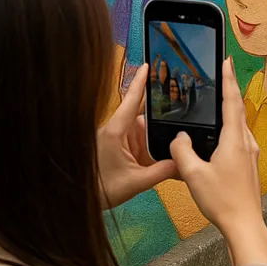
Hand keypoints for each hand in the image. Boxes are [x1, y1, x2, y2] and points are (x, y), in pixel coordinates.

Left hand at [97, 66, 177, 207]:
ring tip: (181, 142)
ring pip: (145, 132)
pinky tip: (168, 156)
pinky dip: (153, 148)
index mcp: (116, 131)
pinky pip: (140, 144)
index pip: (131, 101)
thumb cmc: (101, 189)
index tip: (148, 65)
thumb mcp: (135, 182)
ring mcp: (118, 140)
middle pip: (145, 118)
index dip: (140, 82)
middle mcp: (117, 131)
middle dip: (164, 120)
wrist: (80, 200)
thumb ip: (162, 172)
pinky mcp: (120, 149)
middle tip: (187, 119)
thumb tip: (184, 164)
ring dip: (159, 138)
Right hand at [170, 59, 265, 237]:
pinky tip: (218, 137)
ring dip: (229, 111)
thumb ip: (182, 151)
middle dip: (228, 90)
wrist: (244, 225)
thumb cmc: (222, 201)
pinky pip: (239, 139)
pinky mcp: (249, 165)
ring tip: (216, 102)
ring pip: (239, 125)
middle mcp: (246, 143)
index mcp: (234, 140)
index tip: (226, 61)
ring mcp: (250, 154)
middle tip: (221, 73)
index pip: (232, 101)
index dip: (228, 79)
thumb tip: (179, 138)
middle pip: (237, 109)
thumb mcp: (193, 175)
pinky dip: (229, 129)